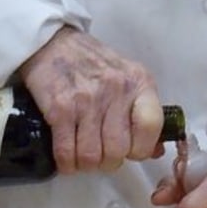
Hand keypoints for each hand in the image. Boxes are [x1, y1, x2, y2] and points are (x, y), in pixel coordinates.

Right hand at [20, 27, 164, 173]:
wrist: (51, 42)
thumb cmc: (90, 62)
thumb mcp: (126, 76)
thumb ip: (142, 111)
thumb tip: (155, 150)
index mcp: (139, 82)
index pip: (151, 126)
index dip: (141, 148)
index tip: (131, 151)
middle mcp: (116, 89)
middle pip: (119, 150)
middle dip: (109, 161)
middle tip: (101, 156)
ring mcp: (87, 99)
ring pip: (92, 156)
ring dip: (86, 165)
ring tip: (83, 157)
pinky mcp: (60, 108)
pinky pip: (67, 152)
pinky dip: (66, 163)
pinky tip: (66, 158)